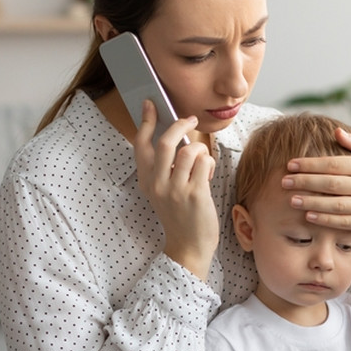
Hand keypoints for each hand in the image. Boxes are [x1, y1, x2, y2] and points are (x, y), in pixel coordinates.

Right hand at [133, 99, 217, 278]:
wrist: (189, 246)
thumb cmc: (181, 215)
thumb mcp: (165, 191)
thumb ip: (167, 168)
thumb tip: (178, 136)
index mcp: (146, 181)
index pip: (141, 145)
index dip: (145, 121)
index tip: (150, 104)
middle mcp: (157, 184)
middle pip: (166, 141)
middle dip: (180, 124)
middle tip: (190, 119)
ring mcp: (175, 189)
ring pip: (189, 150)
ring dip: (200, 150)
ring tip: (202, 162)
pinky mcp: (194, 194)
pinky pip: (203, 162)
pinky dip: (208, 163)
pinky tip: (207, 173)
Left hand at [282, 129, 350, 249]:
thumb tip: (336, 132)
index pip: (334, 164)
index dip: (310, 164)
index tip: (290, 165)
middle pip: (331, 183)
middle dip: (305, 182)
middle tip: (284, 181)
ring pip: (336, 204)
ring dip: (311, 202)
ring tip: (291, 199)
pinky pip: (344, 222)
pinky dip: (325, 219)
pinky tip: (309, 215)